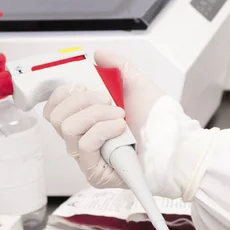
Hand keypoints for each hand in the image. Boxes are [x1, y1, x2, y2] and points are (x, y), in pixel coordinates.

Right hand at [44, 50, 214, 199]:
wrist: (176, 144)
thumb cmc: (159, 121)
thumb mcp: (137, 85)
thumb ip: (117, 67)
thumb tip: (97, 55)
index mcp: (85, 121)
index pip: (53, 109)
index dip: (62, 93)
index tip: (84, 86)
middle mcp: (82, 141)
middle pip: (55, 117)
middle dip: (82, 101)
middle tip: (109, 101)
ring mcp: (87, 159)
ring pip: (67, 128)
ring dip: (96, 114)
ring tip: (120, 116)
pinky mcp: (95, 174)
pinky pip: (84, 145)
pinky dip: (102, 130)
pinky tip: (120, 129)